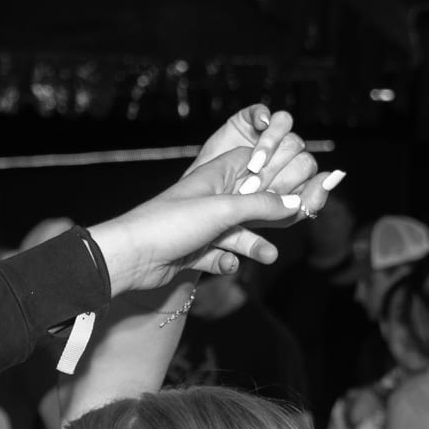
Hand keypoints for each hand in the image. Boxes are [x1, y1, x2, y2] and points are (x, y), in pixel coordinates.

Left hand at [88, 111, 335, 293]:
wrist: (131, 257)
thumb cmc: (171, 222)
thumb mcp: (224, 210)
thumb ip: (262, 205)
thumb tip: (295, 202)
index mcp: (215, 177)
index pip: (252, 163)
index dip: (274, 171)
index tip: (297, 183)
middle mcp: (210, 198)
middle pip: (252, 203)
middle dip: (271, 215)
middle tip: (297, 220)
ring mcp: (202, 225)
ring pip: (239, 233)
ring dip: (254, 244)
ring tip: (268, 256)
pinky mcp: (194, 251)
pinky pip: (221, 255)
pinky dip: (225, 261)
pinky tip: (224, 264)